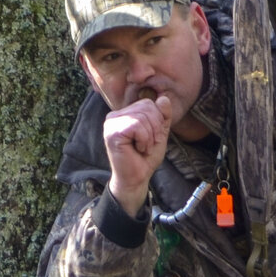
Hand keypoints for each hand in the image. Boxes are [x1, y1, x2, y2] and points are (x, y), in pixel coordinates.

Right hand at [104, 92, 176, 216]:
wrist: (136, 178)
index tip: (151, 138)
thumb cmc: (145, 157)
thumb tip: (164, 98)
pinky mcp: (112, 132)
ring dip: (149, 137)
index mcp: (125, 113)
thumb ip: (163, 116)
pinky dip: (144, 140)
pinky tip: (137, 149)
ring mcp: (111, 123)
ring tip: (142, 147)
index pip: (148, 103)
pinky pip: (137, 126)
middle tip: (147, 144)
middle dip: (155, 128)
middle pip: (146, 107)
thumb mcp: (159, 133)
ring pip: (142, 117)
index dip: (157, 120)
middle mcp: (115, 115)